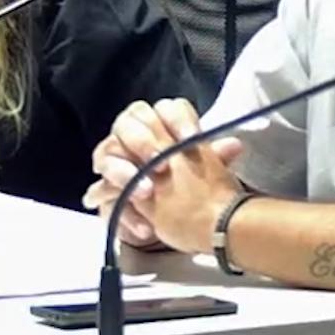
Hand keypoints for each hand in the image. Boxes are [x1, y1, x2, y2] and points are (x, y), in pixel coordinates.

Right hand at [83, 99, 242, 248]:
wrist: (173, 219)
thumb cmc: (187, 186)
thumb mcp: (200, 172)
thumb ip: (214, 157)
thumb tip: (234, 145)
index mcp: (158, 127)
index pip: (161, 109)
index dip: (175, 119)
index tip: (191, 140)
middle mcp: (130, 139)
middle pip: (126, 124)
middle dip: (143, 142)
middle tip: (161, 165)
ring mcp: (113, 163)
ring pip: (105, 153)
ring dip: (124, 173)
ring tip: (146, 193)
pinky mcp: (105, 192)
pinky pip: (100, 193)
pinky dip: (123, 210)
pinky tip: (143, 226)